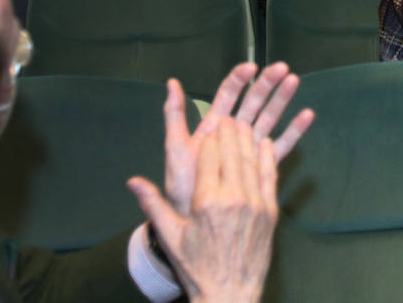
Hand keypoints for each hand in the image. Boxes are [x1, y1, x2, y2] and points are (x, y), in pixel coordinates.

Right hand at [129, 118, 277, 302]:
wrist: (230, 294)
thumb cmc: (197, 267)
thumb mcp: (171, 236)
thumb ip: (153, 204)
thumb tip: (131, 181)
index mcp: (206, 202)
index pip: (210, 157)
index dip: (211, 139)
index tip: (211, 125)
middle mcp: (232, 198)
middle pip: (232, 152)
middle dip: (230, 132)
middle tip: (228, 117)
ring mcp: (255, 203)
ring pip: (251, 160)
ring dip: (247, 139)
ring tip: (243, 124)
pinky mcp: (270, 211)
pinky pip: (270, 176)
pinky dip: (267, 157)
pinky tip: (265, 143)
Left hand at [159, 62, 314, 218]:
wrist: (193, 220)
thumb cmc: (182, 186)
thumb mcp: (175, 149)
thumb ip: (174, 116)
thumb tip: (172, 83)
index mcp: (213, 125)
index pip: (227, 95)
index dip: (239, 80)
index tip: (251, 68)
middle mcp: (233, 133)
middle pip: (252, 102)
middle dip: (266, 84)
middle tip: (282, 68)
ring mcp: (248, 148)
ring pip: (268, 118)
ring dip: (282, 100)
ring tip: (294, 82)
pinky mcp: (261, 166)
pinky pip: (280, 146)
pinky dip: (293, 131)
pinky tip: (307, 115)